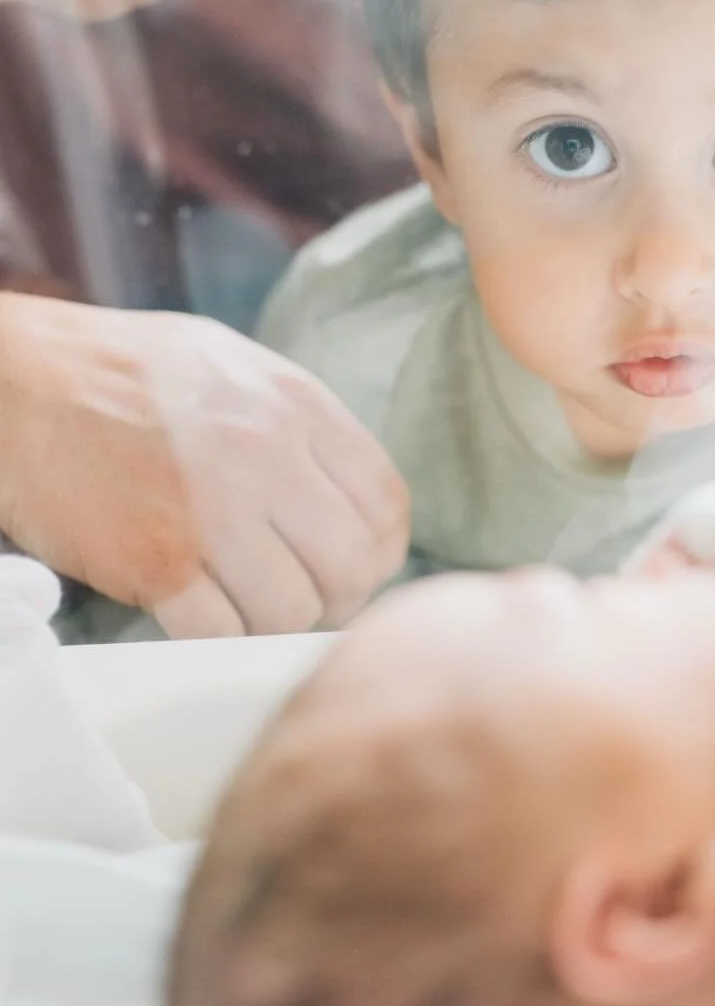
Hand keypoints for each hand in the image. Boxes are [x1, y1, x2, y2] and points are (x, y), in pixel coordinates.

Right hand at [0, 293, 409, 636]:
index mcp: (293, 402)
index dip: (375, 553)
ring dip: (270, 624)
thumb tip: (348, 500)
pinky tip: (196, 613)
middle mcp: (264, 452)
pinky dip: (218, 639)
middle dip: (331, 600)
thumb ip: (296, 426)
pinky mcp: (154, 561)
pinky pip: (223, 634)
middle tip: (295, 599)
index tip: (346, 566)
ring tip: (239, 605)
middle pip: (352, 568)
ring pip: (292, 611)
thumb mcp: (229, 366)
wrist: (8, 383)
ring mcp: (211, 509)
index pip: (386, 505)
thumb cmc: (115, 373)